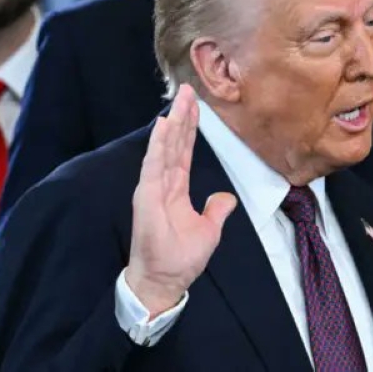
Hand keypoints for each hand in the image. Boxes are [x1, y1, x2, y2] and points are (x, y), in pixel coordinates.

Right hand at [125, 85, 236, 314]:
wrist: (164, 282)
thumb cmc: (180, 259)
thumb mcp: (209, 231)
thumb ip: (216, 210)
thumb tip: (225, 197)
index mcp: (177, 188)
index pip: (184, 151)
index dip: (190, 128)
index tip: (195, 105)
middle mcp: (163, 183)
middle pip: (174, 143)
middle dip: (182, 116)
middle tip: (188, 89)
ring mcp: (153, 188)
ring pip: (165, 147)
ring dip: (172, 122)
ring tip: (180, 98)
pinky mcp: (147, 196)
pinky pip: (154, 164)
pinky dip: (159, 144)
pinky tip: (164, 124)